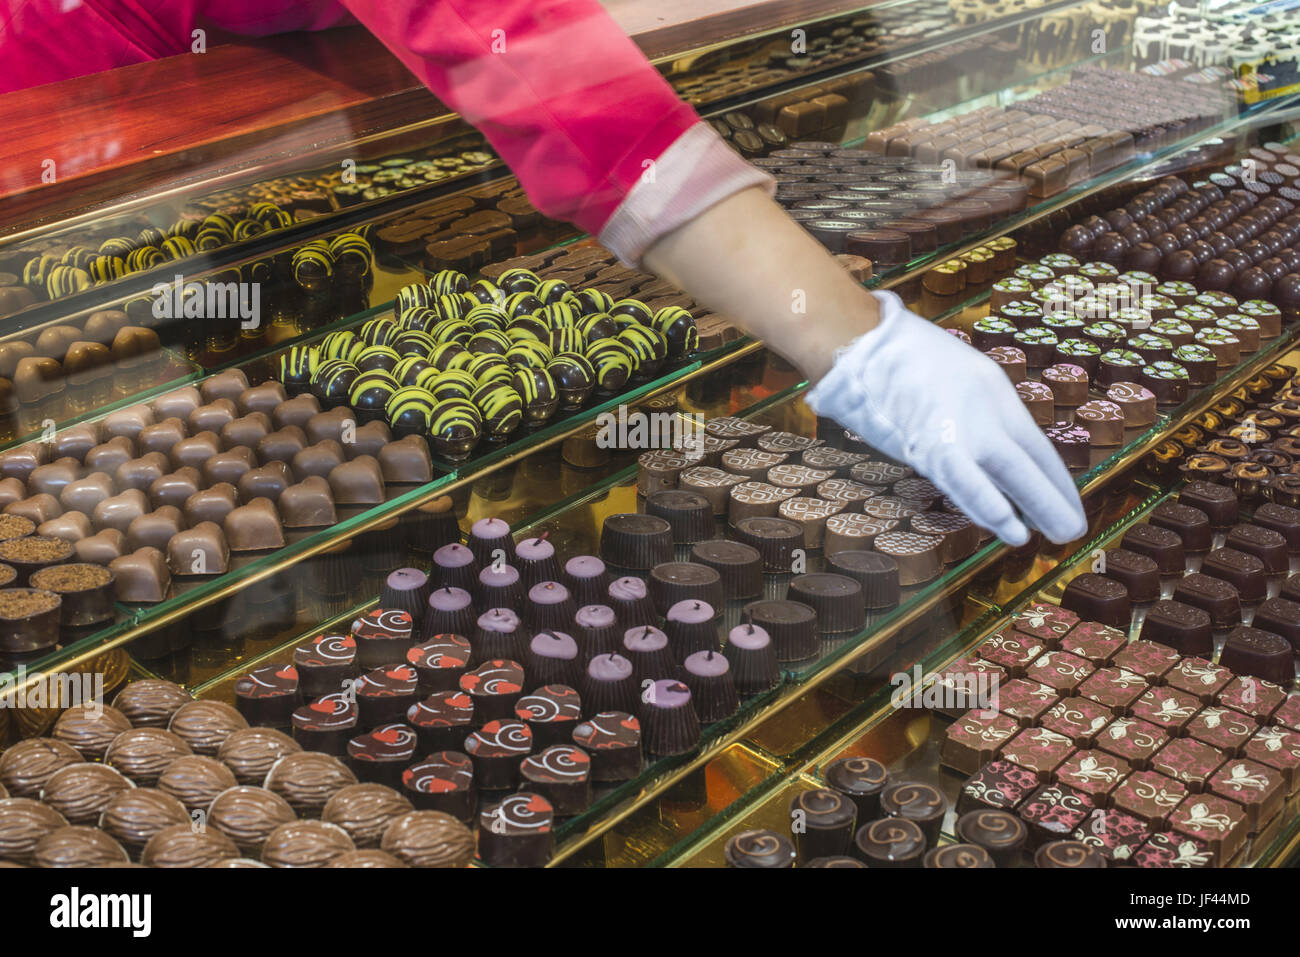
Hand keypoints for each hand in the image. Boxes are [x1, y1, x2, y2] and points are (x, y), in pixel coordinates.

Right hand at [805, 291, 1086, 545]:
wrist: (860, 343)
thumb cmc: (895, 355)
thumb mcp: (950, 372)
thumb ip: (966, 409)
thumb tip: (976, 449)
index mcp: (992, 388)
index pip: (1033, 441)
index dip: (1051, 478)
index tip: (1064, 503)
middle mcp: (984, 407)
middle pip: (1027, 459)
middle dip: (1051, 498)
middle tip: (1071, 531)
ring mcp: (960, 425)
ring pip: (1008, 472)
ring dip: (1031, 507)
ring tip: (1049, 536)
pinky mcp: (930, 443)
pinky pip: (965, 480)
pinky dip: (987, 505)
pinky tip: (1008, 527)